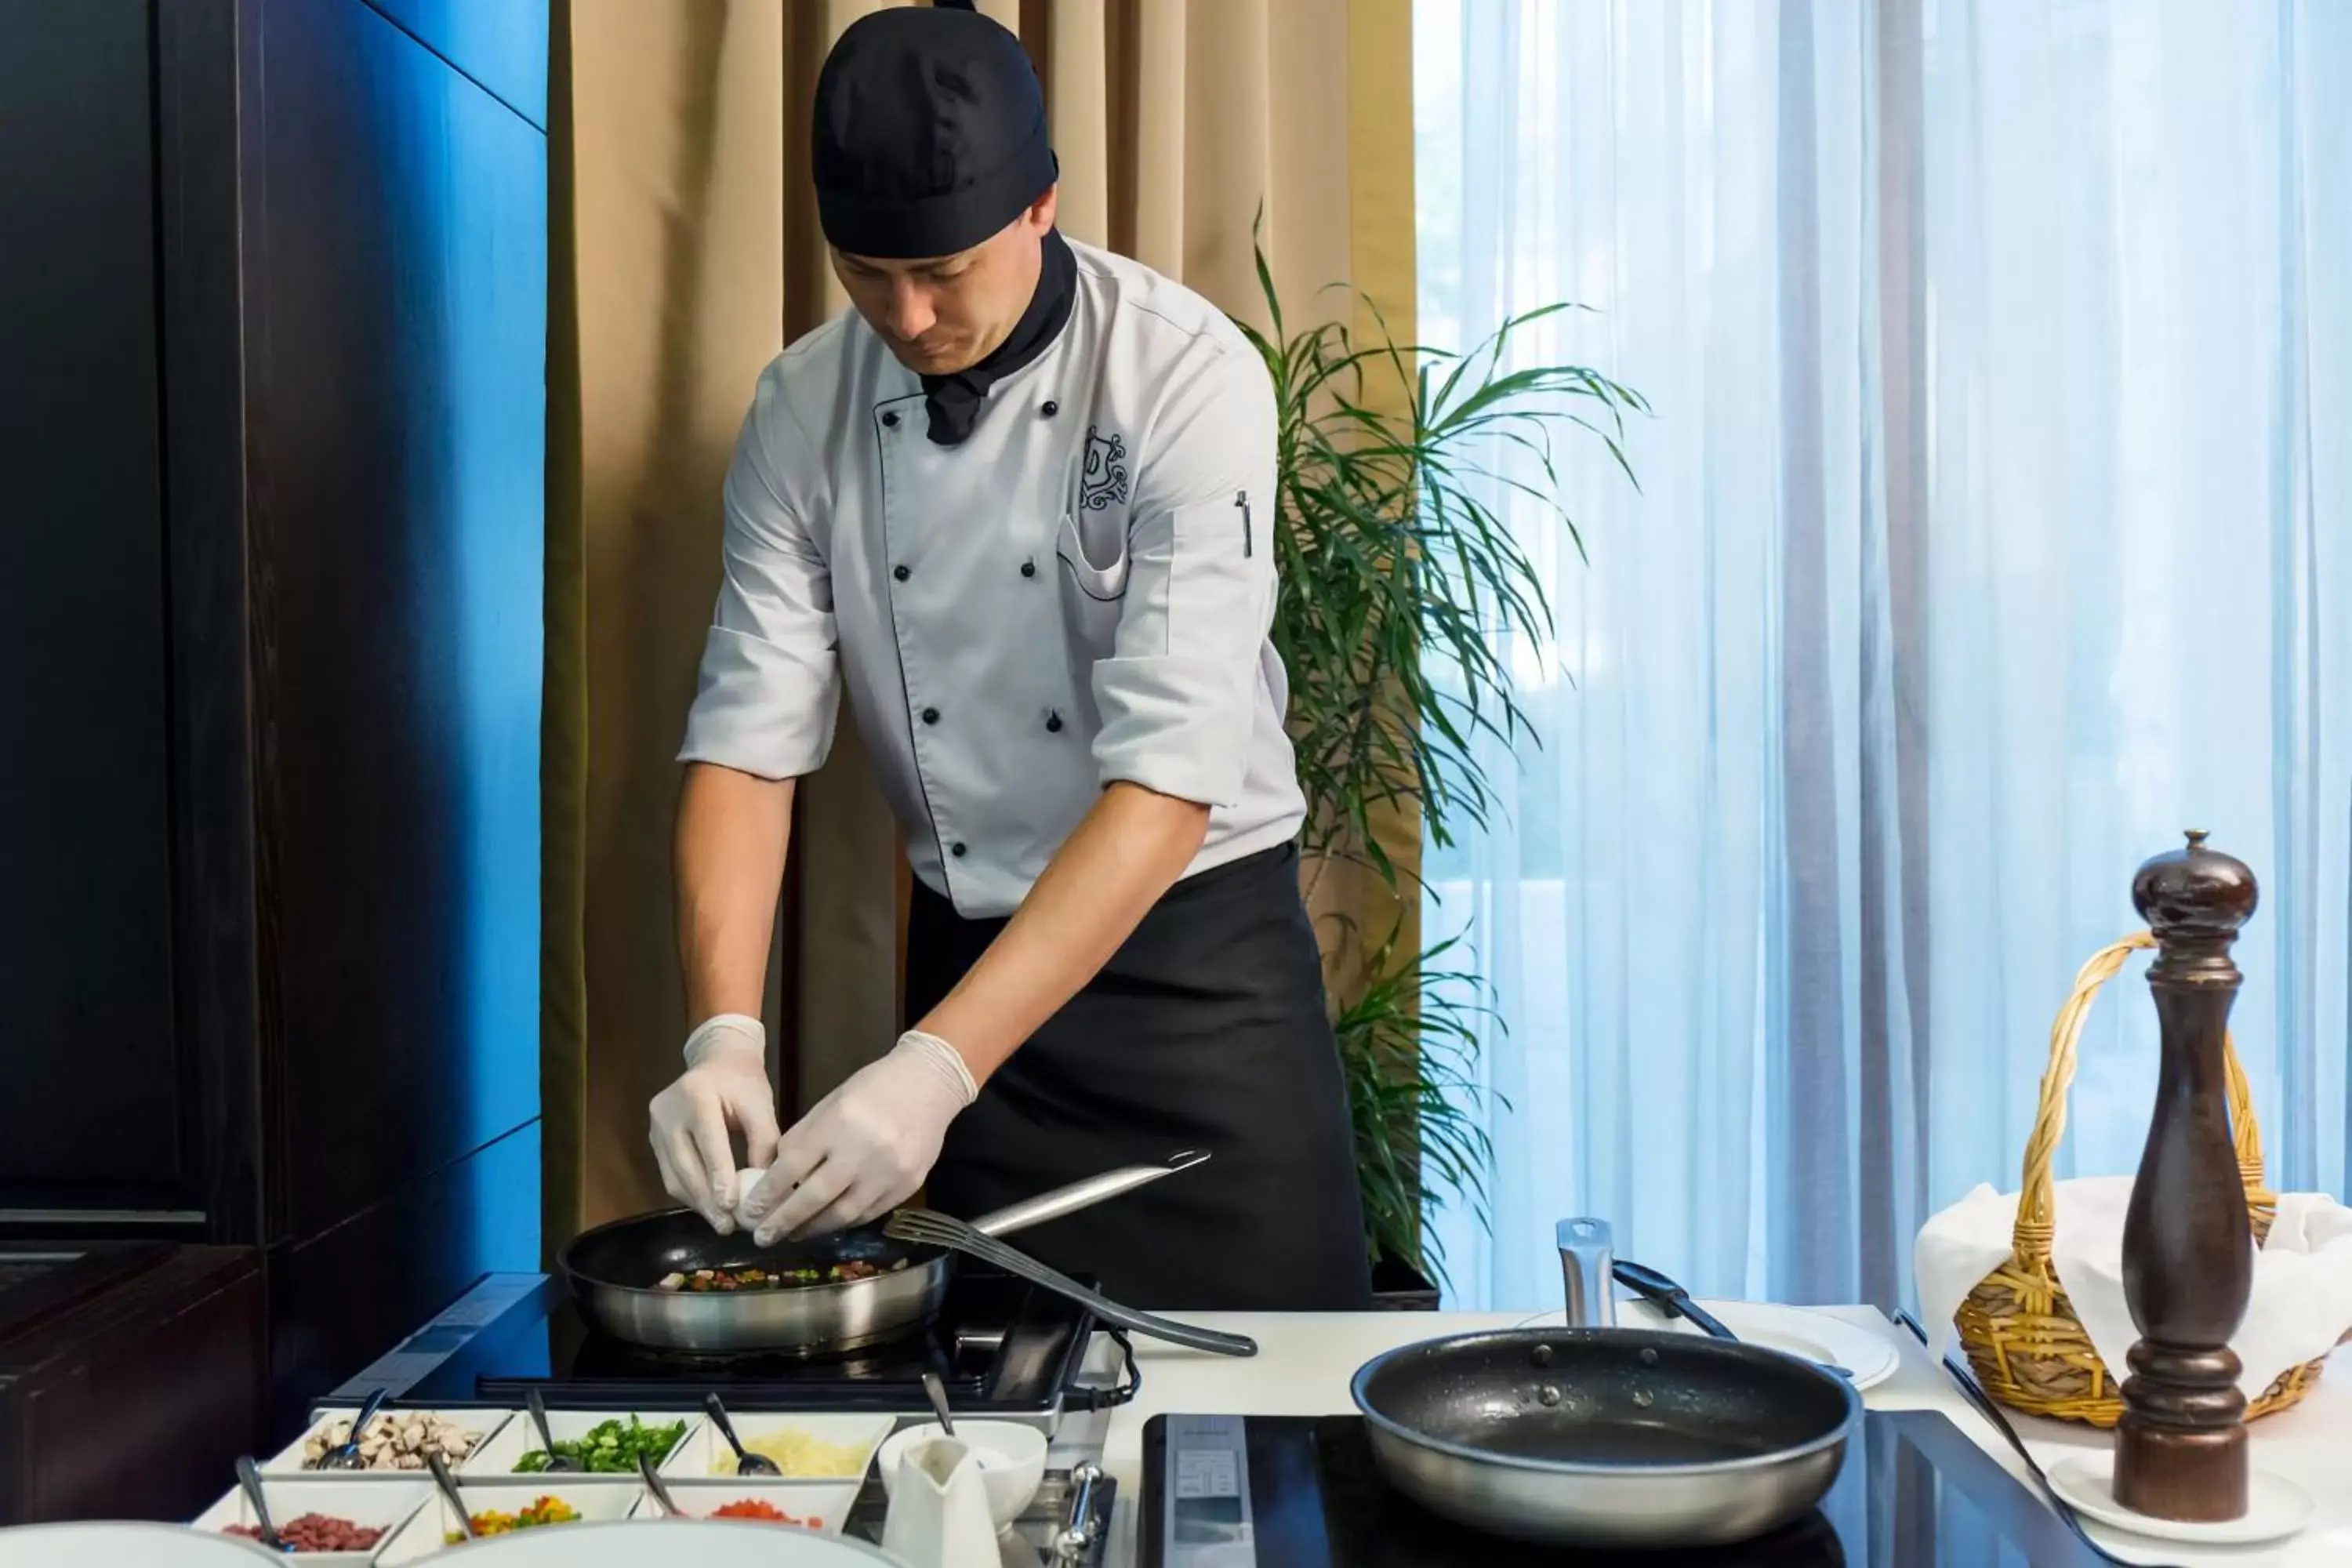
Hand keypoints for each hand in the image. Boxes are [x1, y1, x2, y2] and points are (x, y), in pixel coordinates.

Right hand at [648, 1015, 781, 1231]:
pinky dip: (690, 1193)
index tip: (731, 1205)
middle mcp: (667, 1110)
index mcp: (696, 1094)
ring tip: (721, 1223)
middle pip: (685, 1163)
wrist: (716, 1063)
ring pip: (674, 1174)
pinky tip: (709, 1207)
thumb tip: (763, 1188)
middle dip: (707, 1199)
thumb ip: (764, 1142)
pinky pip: (670, 1173)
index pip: (707, 1140)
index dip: (718, 1174)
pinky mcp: (653, 1139)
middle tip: (728, 1225)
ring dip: (698, 1202)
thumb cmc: (743, 1084)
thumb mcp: (760, 1106)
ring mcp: (655, 1126)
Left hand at [742, 1030, 976, 1244]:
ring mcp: (889, 1173)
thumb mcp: (831, 1103)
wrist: (931, 1083)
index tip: (751, 1210)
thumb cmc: (874, 1088)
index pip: (794, 1166)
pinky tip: (827, 1223)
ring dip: (813, 1229)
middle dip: (784, 1221)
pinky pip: (868, 1214)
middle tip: (763, 1237)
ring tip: (792, 1235)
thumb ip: (804, 1138)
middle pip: (815, 1198)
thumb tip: (775, 1175)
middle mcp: (864, 1151)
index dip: (769, 1192)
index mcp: (839, 1123)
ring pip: (843, 1214)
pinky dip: (843, 1222)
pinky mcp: (907, 1187)